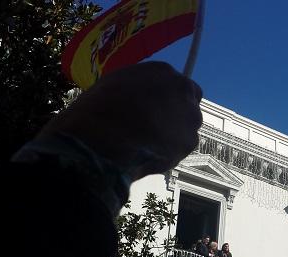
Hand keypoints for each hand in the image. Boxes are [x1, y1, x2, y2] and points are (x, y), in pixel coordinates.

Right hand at [41, 61, 202, 179]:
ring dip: (175, 134)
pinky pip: (183, 147)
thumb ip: (138, 89)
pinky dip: (171, 152)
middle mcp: (182, 89)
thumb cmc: (98, 110)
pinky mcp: (190, 141)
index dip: (169, 99)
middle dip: (178, 115)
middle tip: (159, 128)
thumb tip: (143, 100)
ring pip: (188, 127)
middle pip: (190, 103)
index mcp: (162, 71)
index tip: (160, 109)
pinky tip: (152, 154)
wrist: (102, 139)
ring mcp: (190, 115)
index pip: (177, 84)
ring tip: (150, 144)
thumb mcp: (115, 85)